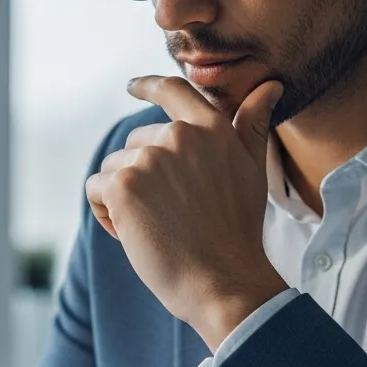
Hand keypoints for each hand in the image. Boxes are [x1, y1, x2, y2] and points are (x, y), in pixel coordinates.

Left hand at [85, 76, 287, 349]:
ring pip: (113, 169)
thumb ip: (253, 126)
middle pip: (134, 144)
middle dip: (141, 177)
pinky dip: (105, 214)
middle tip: (170, 215)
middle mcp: (177, 135)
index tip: (132, 86)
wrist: (223, 280)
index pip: (173, 90)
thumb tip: (270, 86)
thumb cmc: (237, 232)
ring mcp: (148, 159)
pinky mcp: (122, 185)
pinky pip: (96, 190)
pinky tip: (133, 234)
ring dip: (122, 198)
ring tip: (155, 227)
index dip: (148, 85)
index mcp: (210, 127)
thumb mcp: (252, 171)